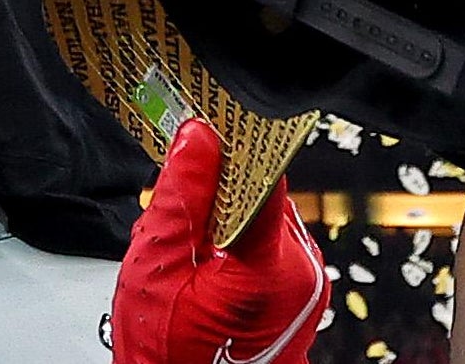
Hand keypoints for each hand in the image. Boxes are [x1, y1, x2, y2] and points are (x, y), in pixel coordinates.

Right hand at [112, 121, 327, 363]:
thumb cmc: (174, 361)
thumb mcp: (158, 273)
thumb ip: (179, 199)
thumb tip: (195, 138)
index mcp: (272, 266)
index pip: (263, 173)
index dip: (231, 145)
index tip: (205, 125)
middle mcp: (303, 273)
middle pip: (260, 195)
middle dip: (216, 196)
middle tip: (178, 216)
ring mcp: (307, 287)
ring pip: (263, 219)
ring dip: (226, 222)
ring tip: (189, 256)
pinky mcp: (301, 295)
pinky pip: (271, 248)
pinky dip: (238, 247)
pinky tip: (207, 269)